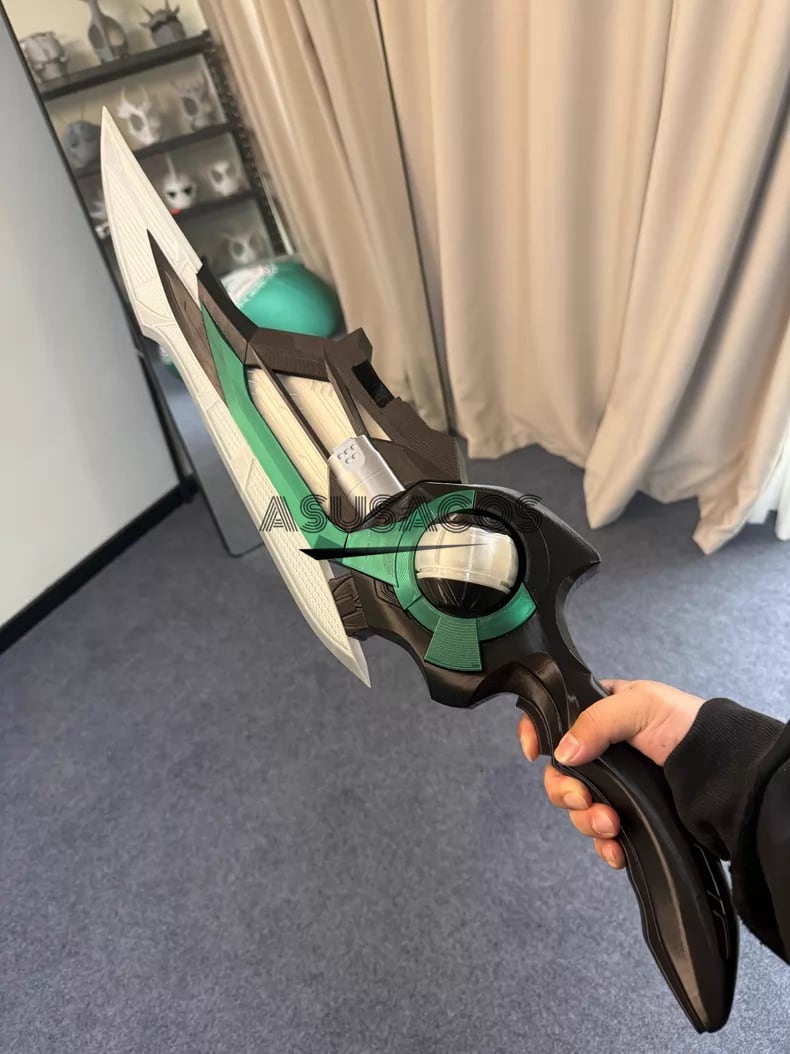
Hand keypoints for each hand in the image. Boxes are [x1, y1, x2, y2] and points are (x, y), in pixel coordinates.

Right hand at [518, 679, 703, 868]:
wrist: (726, 775)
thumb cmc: (688, 727)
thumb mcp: (640, 705)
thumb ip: (595, 722)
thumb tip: (563, 752)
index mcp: (601, 715)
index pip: (555, 720)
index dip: (537, 734)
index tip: (534, 754)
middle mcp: (603, 752)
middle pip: (560, 774)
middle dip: (565, 791)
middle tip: (583, 800)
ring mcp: (616, 788)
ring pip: (578, 809)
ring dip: (587, 821)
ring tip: (611, 825)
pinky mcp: (631, 818)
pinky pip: (602, 837)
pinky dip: (604, 846)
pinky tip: (616, 849)